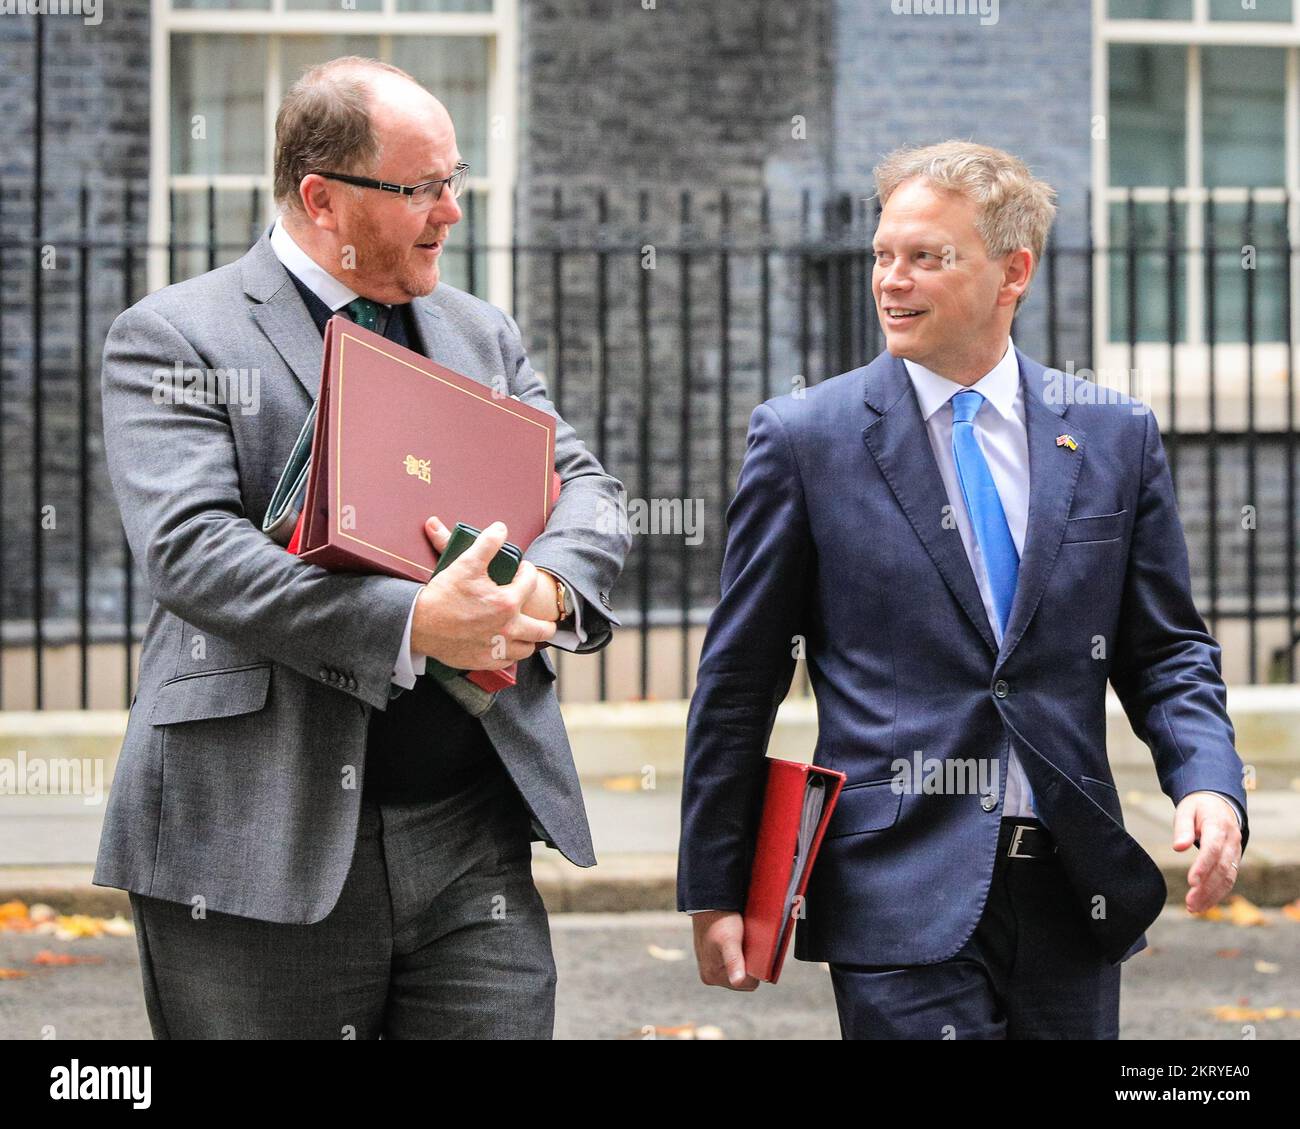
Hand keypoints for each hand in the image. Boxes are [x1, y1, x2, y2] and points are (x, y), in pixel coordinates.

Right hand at [413, 517, 556, 669]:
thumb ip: (487, 543)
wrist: (418, 624)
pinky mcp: (485, 661)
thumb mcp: (466, 563)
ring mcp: (498, 648)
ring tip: (524, 629)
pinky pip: (508, 661)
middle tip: (539, 612)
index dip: (528, 572)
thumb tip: (501, 528)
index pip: (531, 583)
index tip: (522, 570)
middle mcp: (508, 628)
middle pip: (543, 629)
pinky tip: (505, 644)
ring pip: (527, 648)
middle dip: (546, 619)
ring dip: (529, 638)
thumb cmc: (443, 594)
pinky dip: (510, 653)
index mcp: (507, 602)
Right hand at [691, 911, 758, 991]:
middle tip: (746, 945)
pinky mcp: (714, 960)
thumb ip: (734, 961)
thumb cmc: (720, 920)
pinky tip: (738, 943)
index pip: (748, 984)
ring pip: (741, 971)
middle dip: (749, 965)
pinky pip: (735, 964)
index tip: (751, 951)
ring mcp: (711, 968)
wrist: (709, 903)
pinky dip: (740, 955)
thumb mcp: (730, 940)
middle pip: (744, 980)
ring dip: (745, 959)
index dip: (754, 969)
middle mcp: (710, 976)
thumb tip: (738, 981)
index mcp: (712, 976)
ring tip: (742, 943)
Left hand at [1172, 792, 1241, 913]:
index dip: (1203, 866)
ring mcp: (1236, 851)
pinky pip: (1229, 879)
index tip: (1191, 882)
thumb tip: (1178, 847)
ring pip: (1228, 877)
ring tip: (1194, 908)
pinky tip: (1204, 904)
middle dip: (1207, 888)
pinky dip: (1218, 893)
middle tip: (1190, 903)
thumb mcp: (1186, 810)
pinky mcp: (1234, 860)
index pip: (1213, 849)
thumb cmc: (1198, 807)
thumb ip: (1183, 828)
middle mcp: (1232, 841)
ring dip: (1212, 895)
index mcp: (1218, 826)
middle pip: (1221, 868)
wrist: (1219, 803)